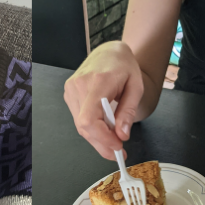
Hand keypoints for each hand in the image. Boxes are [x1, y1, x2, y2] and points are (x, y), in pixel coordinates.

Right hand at [63, 41, 144, 160]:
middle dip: (102, 144)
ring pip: (80, 125)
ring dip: (97, 138)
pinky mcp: (69, 93)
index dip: (101, 138)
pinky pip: (79, 118)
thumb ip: (128, 112)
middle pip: (84, 126)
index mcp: (98, 82)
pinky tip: (104, 128)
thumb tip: (122, 135)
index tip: (117, 146)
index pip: (89, 118)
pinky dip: (92, 128)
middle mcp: (79, 85)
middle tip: (119, 152)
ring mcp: (71, 89)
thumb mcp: (136, 88)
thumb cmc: (125, 67)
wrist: (109, 51)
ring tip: (114, 140)